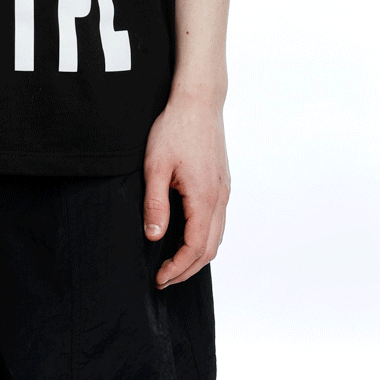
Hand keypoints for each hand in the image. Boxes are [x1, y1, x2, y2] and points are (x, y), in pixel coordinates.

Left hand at [142, 93, 229, 287]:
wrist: (199, 101)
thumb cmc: (175, 128)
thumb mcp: (155, 165)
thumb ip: (155, 204)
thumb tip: (154, 237)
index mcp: (205, 197)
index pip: (195, 248)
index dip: (178, 268)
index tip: (160, 278)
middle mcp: (220, 198)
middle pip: (210, 248)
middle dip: (188, 269)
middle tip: (164, 278)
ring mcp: (224, 190)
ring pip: (217, 236)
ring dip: (198, 255)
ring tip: (174, 262)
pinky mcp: (222, 182)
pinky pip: (218, 220)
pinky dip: (204, 237)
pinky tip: (187, 235)